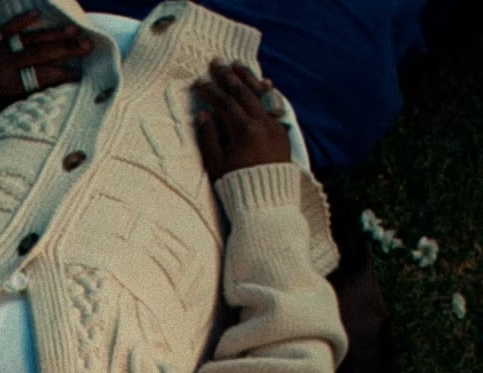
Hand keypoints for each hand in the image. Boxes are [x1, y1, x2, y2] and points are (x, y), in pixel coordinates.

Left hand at [0, 11, 90, 129]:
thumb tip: (49, 95)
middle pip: (42, 53)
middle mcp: (3, 66)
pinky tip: (36, 14)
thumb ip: (23, 103)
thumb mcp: (1, 115)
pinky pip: (5, 30)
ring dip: (51, 33)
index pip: (44, 76)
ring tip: (73, 30)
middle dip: (67, 49)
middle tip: (88, 45)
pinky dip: (20, 22)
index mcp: (8, 86)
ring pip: (28, 39)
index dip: (65, 75)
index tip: (82, 76)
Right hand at [193, 61, 292, 181]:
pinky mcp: (282, 132)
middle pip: (242, 94)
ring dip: (248, 78)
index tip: (200, 81)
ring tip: (238, 65)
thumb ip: (208, 137)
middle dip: (228, 77)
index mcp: (243, 131)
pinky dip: (267, 93)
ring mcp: (275, 126)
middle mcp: (261, 124)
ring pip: (260, 95)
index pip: (224, 104)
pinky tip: (264, 83)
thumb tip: (204, 114)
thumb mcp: (216, 164)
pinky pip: (274, 106)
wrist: (268, 200)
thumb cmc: (237, 185)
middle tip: (216, 62)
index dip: (211, 91)